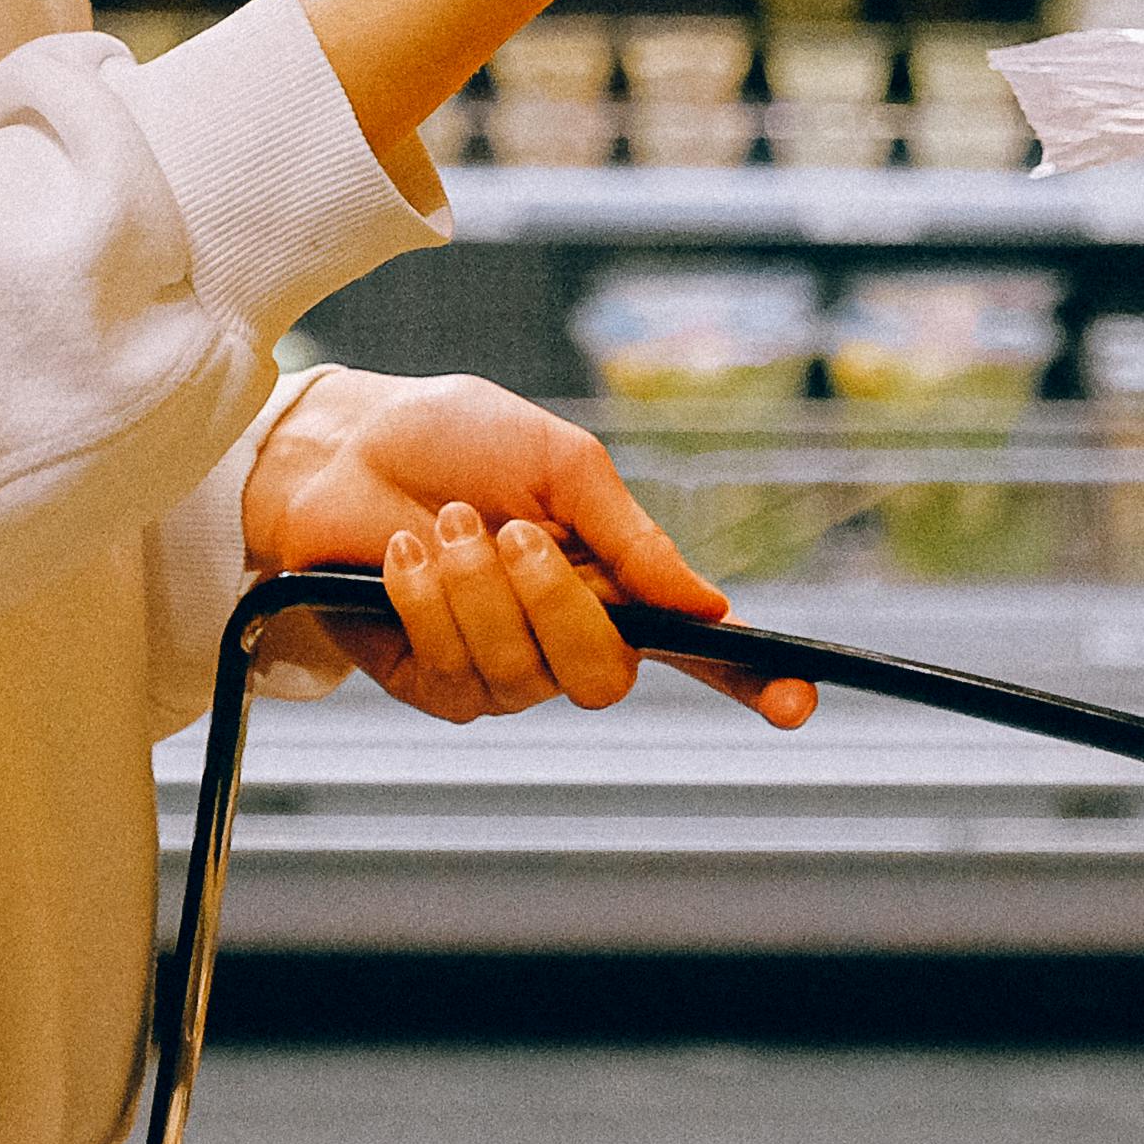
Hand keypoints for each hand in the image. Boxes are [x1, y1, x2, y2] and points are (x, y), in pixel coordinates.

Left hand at [240, 368, 815, 726]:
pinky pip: (456, 674)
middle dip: (557, 605)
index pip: (697, 650)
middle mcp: (566, 636)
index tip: (800, 702)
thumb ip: (631, 536)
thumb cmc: (452, 441)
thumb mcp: (559, 464)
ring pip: (523, 675)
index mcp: (613, 581)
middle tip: (513, 533)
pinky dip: (430, 603)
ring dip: (478, 590)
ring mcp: (501, 669)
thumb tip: (709, 604)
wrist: (343, 446)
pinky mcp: (433, 683)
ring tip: (444, 525)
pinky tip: (404, 555)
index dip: (755, 682)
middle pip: (606, 676)